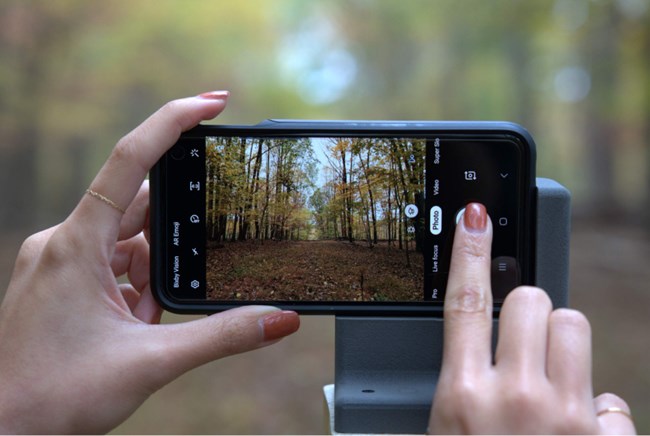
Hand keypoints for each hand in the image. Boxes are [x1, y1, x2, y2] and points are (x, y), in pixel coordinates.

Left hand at [0, 92, 299, 433]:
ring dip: (153, 274)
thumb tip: (281, 319)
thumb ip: (222, 337)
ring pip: (128, 244)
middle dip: (173, 240)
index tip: (213, 102)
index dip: (172, 122)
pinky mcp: (64, 282)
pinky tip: (137, 323)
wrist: (4, 432)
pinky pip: (114, 267)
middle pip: (137, 210)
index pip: (130, 161)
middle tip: (180, 277)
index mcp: (76, 246)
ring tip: (147, 322)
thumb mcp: (152, 363)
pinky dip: (137, 287)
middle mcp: (65, 244)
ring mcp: (63, 263)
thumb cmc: (54, 397)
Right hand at [429, 203, 635, 433]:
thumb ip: (459, 390)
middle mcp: (515, 399)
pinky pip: (611, 398)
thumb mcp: (442, 430)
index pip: (466, 302)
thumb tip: (475, 359)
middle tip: (521, 348)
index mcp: (463, 395)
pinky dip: (596, 415)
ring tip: (551, 382)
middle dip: (528, 313)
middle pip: (531, 299)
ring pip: (574, 325)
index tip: (474, 217)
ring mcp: (564, 418)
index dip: (469, 252)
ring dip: (563, 345)